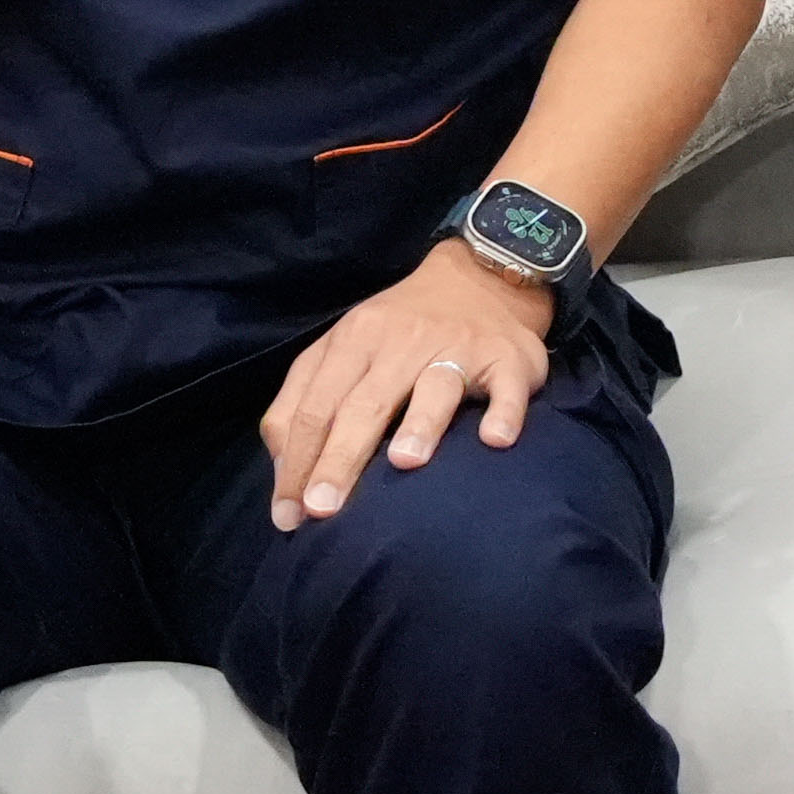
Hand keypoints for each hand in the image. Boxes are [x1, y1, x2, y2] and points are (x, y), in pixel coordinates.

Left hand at [266, 249, 562, 528]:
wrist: (478, 278)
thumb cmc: (399, 331)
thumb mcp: (342, 350)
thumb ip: (305, 401)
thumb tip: (285, 471)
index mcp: (353, 341)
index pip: (315, 406)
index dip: (297, 461)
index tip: (289, 515)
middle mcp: (402, 342)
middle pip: (364, 404)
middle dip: (339, 458)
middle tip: (323, 509)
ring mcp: (457, 347)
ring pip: (435, 387)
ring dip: (420, 424)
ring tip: (405, 463)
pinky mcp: (507, 358)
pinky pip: (507, 388)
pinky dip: (503, 413)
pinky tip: (495, 440)